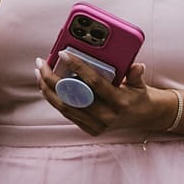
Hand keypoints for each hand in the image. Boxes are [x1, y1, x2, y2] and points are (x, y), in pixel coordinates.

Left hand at [37, 58, 173, 136]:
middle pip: (72, 97)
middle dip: (52, 79)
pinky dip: (55, 100)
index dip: (77, 67)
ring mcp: (97, 125)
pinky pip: (68, 114)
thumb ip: (135, 74)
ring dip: (48, 90)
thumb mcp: (140, 83)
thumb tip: (136, 65)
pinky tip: (46, 87)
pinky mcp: (91, 129)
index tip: (63, 54)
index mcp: (119, 102)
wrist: (144, 117)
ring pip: (65, 107)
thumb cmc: (138, 95)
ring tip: (39, 74)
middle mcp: (107, 116)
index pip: (94, 83)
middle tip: (41, 63)